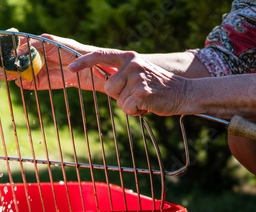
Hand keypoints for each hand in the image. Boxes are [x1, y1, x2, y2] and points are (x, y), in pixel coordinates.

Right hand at [0, 34, 112, 90]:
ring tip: (7, 72)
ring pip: (13, 72)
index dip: (5, 45)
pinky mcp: (35, 83)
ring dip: (8, 73)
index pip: (14, 44)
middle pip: (10, 60)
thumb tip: (17, 50)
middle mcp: (29, 58)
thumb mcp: (50, 42)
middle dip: (2, 61)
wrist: (82, 69)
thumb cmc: (69, 50)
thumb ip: (34, 44)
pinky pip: (23, 83)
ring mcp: (31, 71)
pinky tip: (19, 79)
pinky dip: (19, 82)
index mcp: (32, 45)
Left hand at [69, 50, 188, 115]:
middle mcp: (132, 64)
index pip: (101, 55)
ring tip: (145, 98)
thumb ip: (121, 74)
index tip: (70, 68)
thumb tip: (101, 80)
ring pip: (118, 100)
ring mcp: (136, 78)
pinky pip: (127, 108)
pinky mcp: (141, 92)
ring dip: (129, 105)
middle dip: (120, 96)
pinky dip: (136, 112)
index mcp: (129, 57)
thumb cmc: (158, 87)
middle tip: (137, 93)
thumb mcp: (138, 73)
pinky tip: (148, 105)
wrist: (184, 93)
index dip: (84, 62)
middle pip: (108, 88)